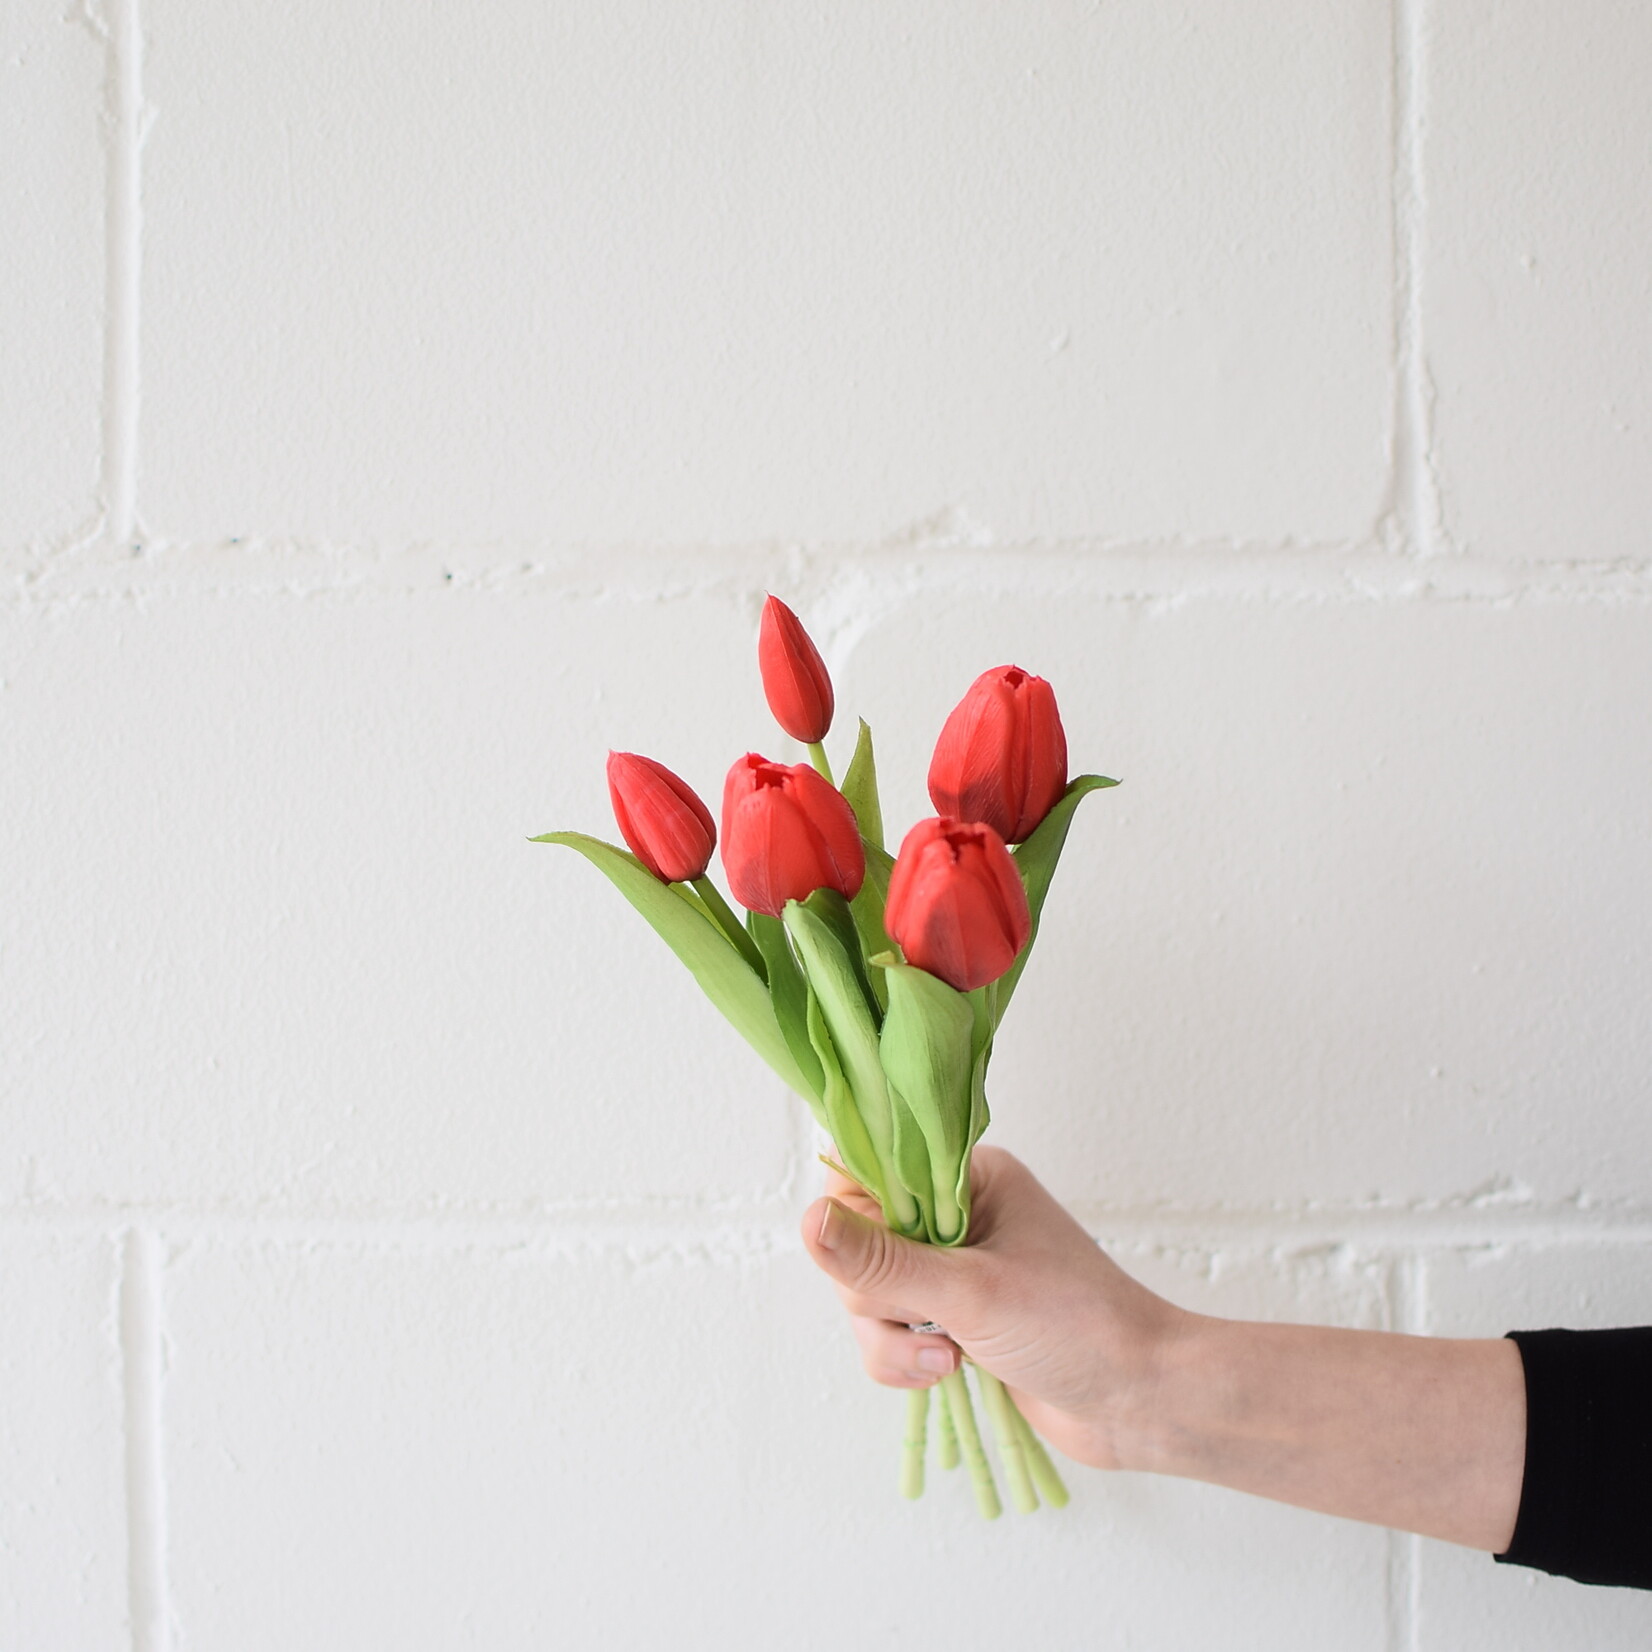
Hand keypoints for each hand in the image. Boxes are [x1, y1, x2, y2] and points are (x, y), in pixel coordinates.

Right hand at [801, 1146, 1190, 1470]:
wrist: (1141, 1401)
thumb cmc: (1076, 1327)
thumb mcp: (969, 1292)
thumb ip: (882, 1262)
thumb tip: (807, 1223)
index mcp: (969, 1178)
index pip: (871, 1169)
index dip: (851, 1214)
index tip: (865, 1257)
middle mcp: (956, 1217)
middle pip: (857, 1241)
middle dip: (875, 1296)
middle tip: (927, 1319)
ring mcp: (952, 1273)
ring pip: (867, 1296)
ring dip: (892, 1339)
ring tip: (948, 1359)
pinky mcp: (951, 1324)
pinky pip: (888, 1336)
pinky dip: (904, 1362)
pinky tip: (949, 1375)